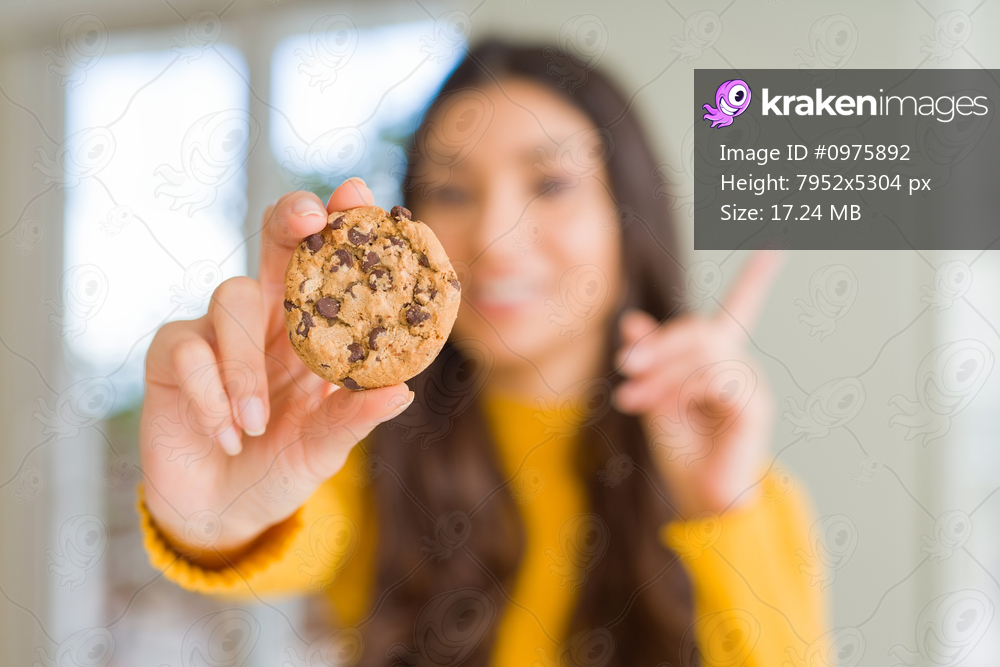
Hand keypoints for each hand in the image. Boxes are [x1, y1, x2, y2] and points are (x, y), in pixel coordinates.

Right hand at [139, 178, 411, 566]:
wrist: (224, 510)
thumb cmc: (282, 464)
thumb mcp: (325, 446)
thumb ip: (354, 417)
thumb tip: (403, 390)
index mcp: (312, 329)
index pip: (327, 264)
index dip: (341, 224)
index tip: (359, 196)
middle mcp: (267, 317)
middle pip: (274, 244)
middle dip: (290, 220)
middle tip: (309, 217)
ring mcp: (217, 330)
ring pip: (231, 298)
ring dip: (246, 363)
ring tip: (256, 422)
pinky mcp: (172, 355)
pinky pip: (187, 350)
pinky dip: (210, 393)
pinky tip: (227, 434)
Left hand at [614, 251, 784, 517]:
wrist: (697, 498)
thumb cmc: (680, 450)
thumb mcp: (653, 395)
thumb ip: (648, 360)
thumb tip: (631, 322)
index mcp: (719, 359)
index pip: (742, 306)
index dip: (759, 275)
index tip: (775, 241)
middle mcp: (739, 364)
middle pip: (700, 329)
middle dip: (658, 347)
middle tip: (623, 369)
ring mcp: (750, 383)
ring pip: (702, 353)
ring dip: (661, 375)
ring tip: (632, 401)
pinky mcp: (753, 405)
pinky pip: (713, 378)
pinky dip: (680, 391)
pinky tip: (666, 410)